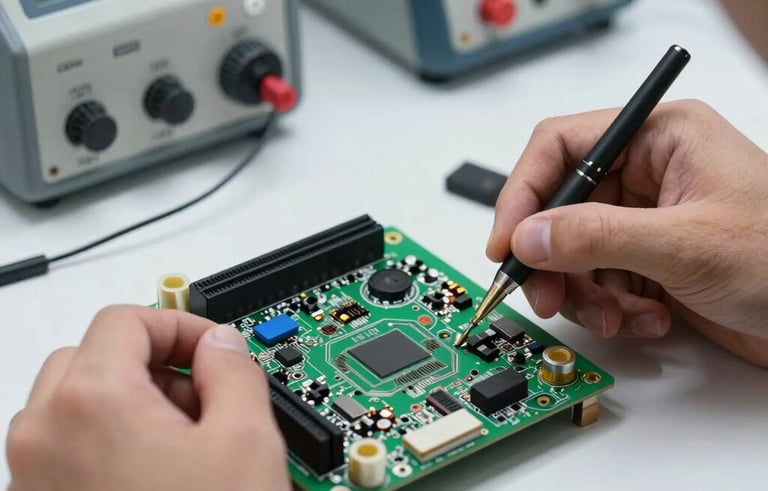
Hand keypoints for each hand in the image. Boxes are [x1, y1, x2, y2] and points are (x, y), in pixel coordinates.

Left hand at [6, 306, 290, 490]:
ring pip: (77, 403)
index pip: (127, 319)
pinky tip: (161, 478)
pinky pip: (68, 447)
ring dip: (132, 403)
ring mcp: (31, 478)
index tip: (213, 350)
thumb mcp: (246, 441)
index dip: (179, 324)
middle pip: (94, 356)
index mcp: (91, 402)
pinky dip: (110, 441)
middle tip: (203, 397)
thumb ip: (235, 369)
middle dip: (154, 365)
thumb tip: (222, 346)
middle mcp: (43, 436)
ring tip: (187, 445)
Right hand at [487, 99, 767, 366]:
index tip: (506, 241)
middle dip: (552, 257)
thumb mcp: (687, 244)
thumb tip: (529, 236)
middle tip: (546, 295)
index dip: (523, 193)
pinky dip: (612, 309)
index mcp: (660, 137)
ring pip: (574, 251)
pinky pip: (600, 281)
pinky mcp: (650, 261)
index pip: (560, 147)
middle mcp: (649, 173)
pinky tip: (650, 321)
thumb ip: (598, 236)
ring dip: (584, 292)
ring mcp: (647, 220)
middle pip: (560, 206)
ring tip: (616, 317)